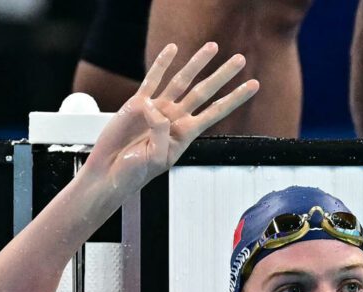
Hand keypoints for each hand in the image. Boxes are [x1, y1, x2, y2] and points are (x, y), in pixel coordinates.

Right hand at [86, 42, 258, 192]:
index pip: (216, 111)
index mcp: (185, 134)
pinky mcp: (137, 103)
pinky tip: (173, 49)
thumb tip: (156, 109)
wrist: (109, 172)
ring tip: (213, 47)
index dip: (235, 98)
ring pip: (182, 80)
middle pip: (204, 91)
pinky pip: (153, 79)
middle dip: (223, 75)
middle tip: (241, 60)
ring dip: (197, 63)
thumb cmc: (134, 172)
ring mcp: (157, 108)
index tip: (253, 85)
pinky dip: (162, 63)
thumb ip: (161, 133)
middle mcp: (175, 118)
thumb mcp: (156, 158)